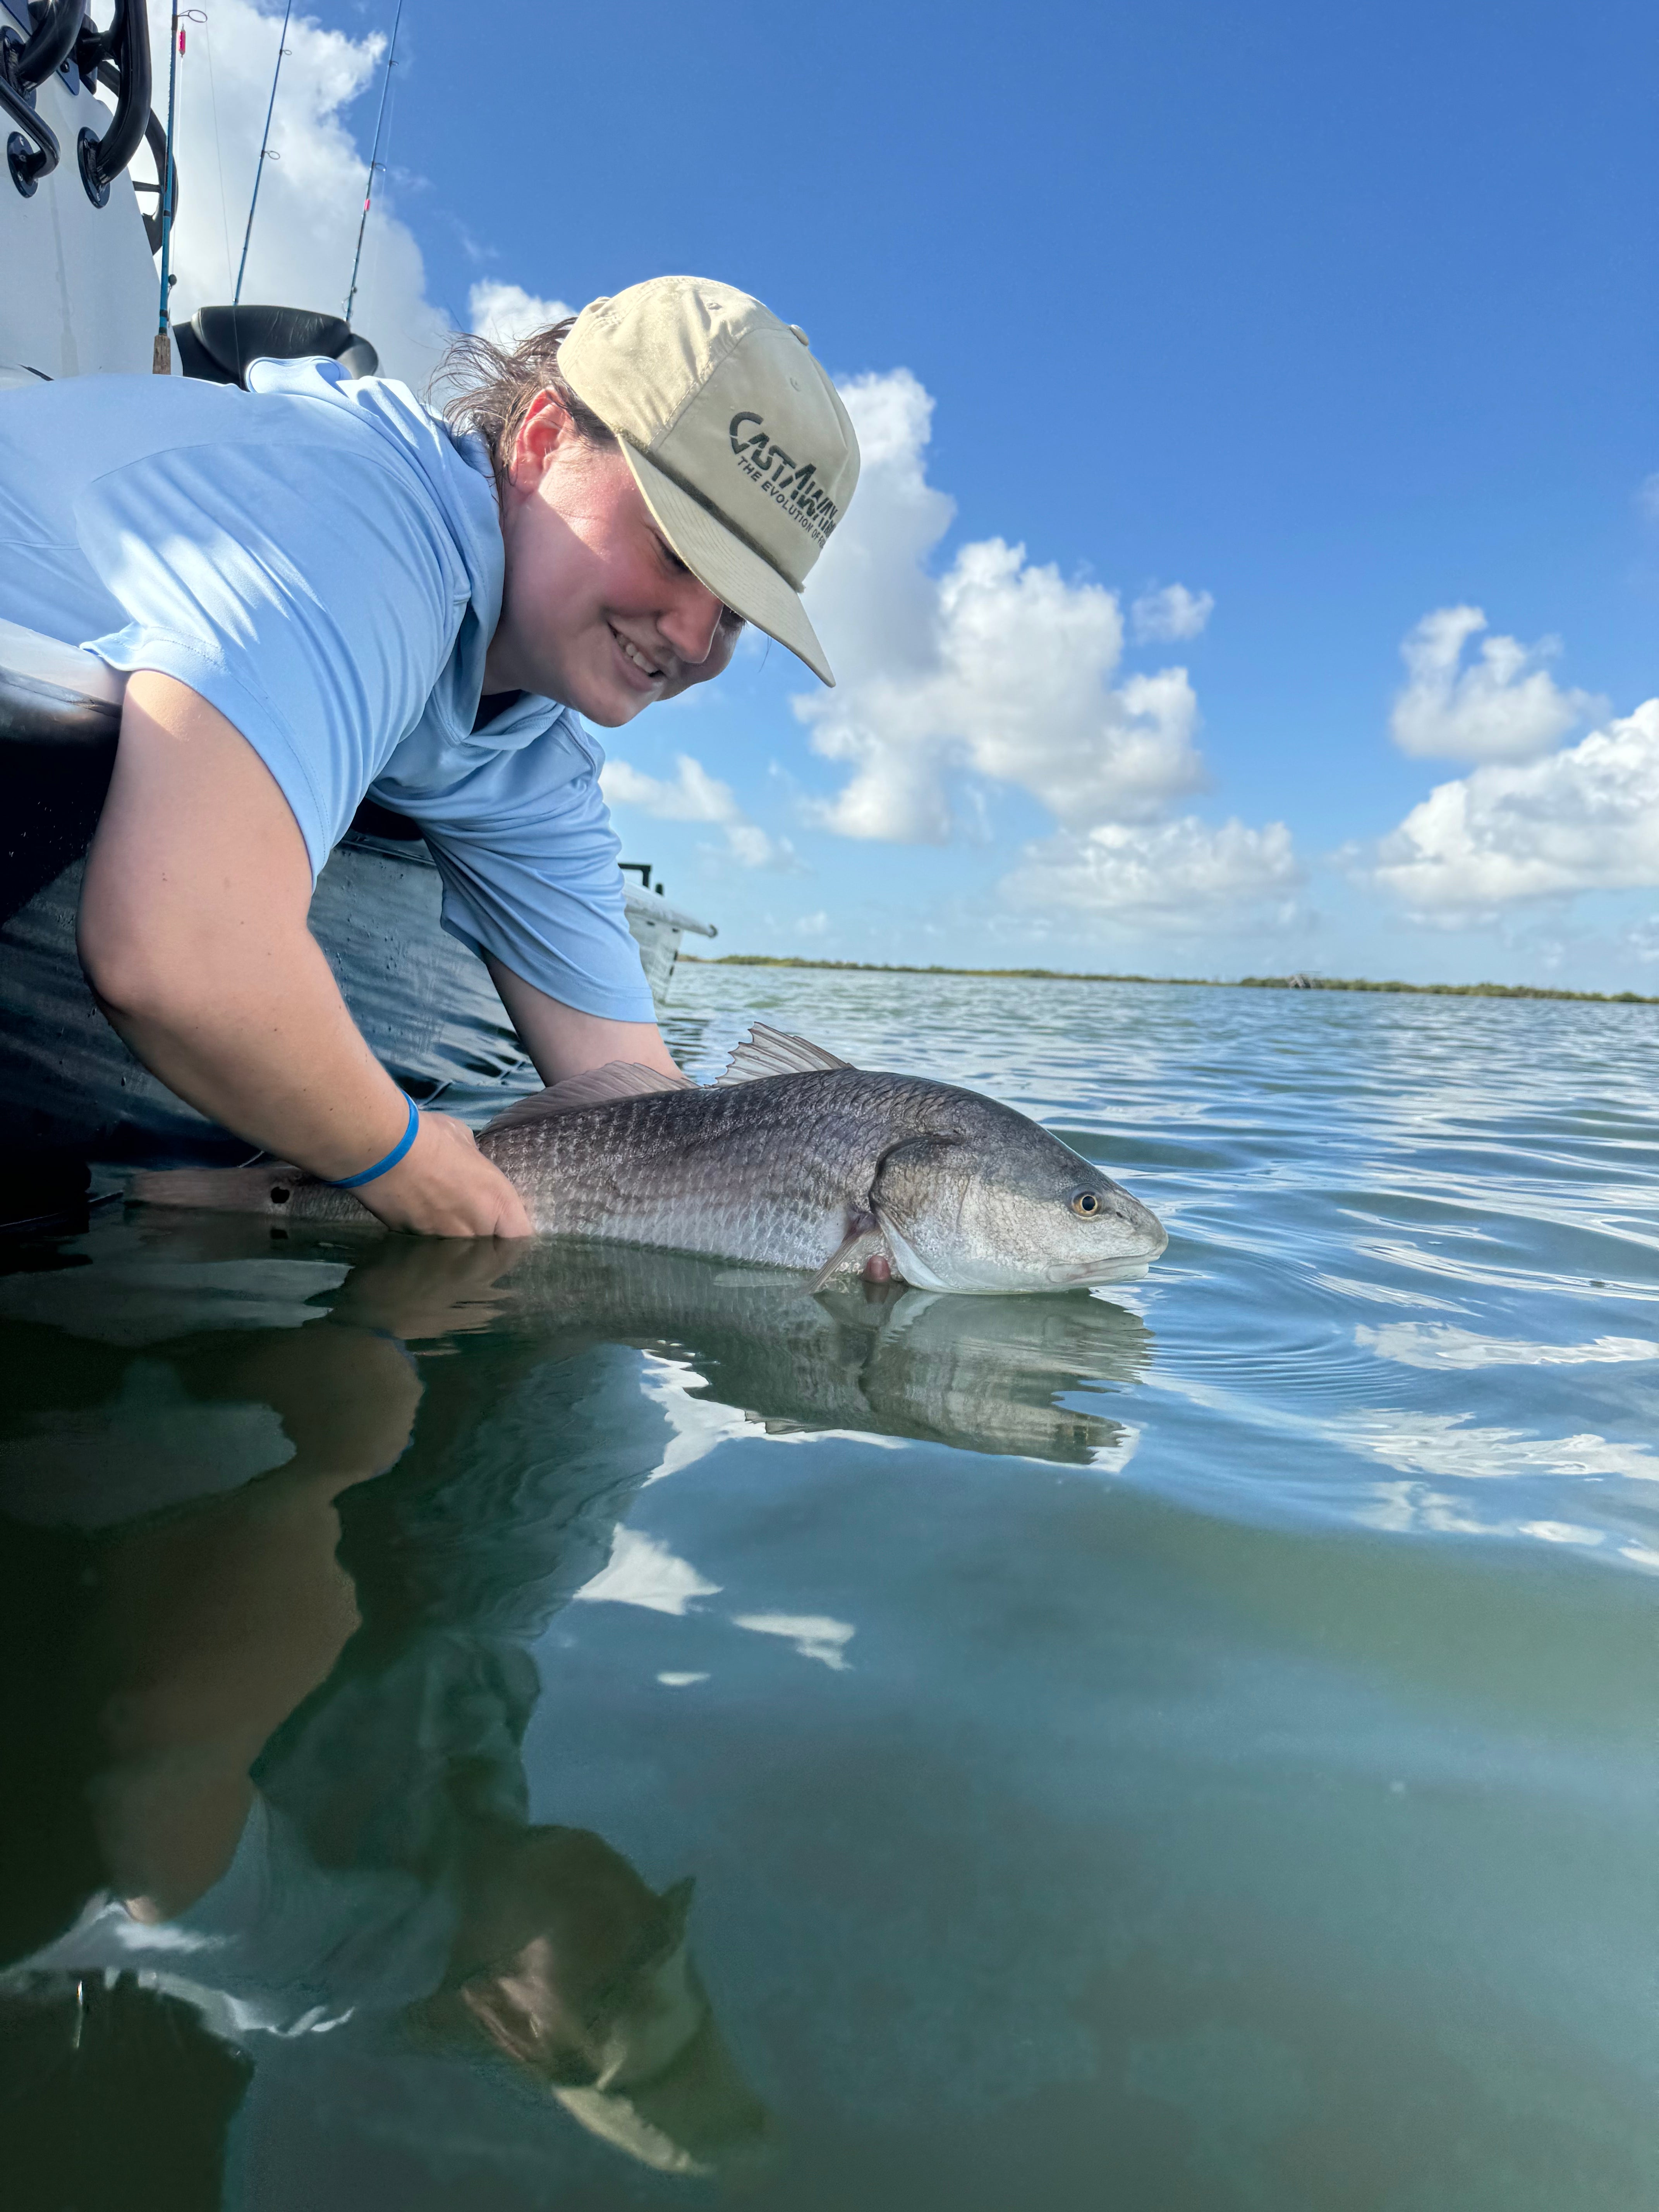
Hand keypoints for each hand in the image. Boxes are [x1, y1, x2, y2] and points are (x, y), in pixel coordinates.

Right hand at [357, 1111, 532, 1237]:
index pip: (520, 1235)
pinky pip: (429, 1247)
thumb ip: (473, 1161)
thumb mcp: (464, 1141)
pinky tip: (416, 1221)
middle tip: (468, 1225)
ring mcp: (445, 1241)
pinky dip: (426, 1239)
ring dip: (454, 1243)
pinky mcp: (415, 1243)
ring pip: (459, 1254)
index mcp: (497, 1202)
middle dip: (482, 1242)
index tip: (503, 1226)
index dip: (514, 1234)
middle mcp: (476, 1229)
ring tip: (440, 1223)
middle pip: (490, 1251)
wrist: (383, 1151)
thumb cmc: (429, 1137)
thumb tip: (466, 1162)